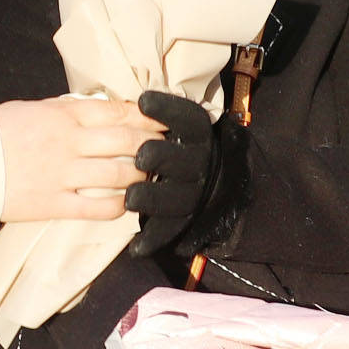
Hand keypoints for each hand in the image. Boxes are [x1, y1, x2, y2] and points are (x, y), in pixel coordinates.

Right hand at [0, 96, 163, 222]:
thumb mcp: (29, 109)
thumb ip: (62, 108)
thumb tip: (93, 107)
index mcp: (61, 116)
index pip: (115, 111)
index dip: (144, 116)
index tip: (161, 120)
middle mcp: (68, 143)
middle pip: (126, 141)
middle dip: (153, 143)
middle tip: (169, 148)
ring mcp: (63, 174)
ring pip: (119, 174)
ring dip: (142, 175)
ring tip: (152, 176)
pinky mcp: (55, 203)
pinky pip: (98, 207)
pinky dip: (119, 206)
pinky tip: (129, 204)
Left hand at [125, 90, 244, 257]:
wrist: (220, 183)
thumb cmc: (180, 145)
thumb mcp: (178, 125)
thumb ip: (154, 118)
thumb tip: (128, 101)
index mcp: (198, 135)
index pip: (187, 119)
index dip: (166, 109)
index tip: (143, 101)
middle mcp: (199, 164)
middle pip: (179, 160)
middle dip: (158, 156)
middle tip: (139, 156)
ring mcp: (192, 194)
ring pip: (173, 198)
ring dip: (151, 198)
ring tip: (131, 198)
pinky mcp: (183, 221)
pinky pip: (169, 231)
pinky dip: (152, 240)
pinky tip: (136, 247)